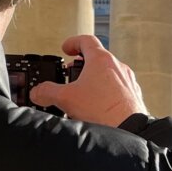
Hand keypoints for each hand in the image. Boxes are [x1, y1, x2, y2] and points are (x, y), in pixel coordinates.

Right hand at [30, 35, 147, 127]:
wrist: (128, 130)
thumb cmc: (103, 111)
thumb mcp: (66, 98)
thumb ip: (47, 92)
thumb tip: (38, 92)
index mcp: (101, 60)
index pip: (86, 40)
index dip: (73, 42)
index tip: (66, 48)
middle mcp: (117, 67)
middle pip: (98, 57)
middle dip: (82, 64)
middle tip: (72, 73)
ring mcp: (128, 81)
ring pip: (108, 73)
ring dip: (95, 79)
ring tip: (83, 92)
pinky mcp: (133, 96)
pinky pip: (117, 89)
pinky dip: (106, 92)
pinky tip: (97, 107)